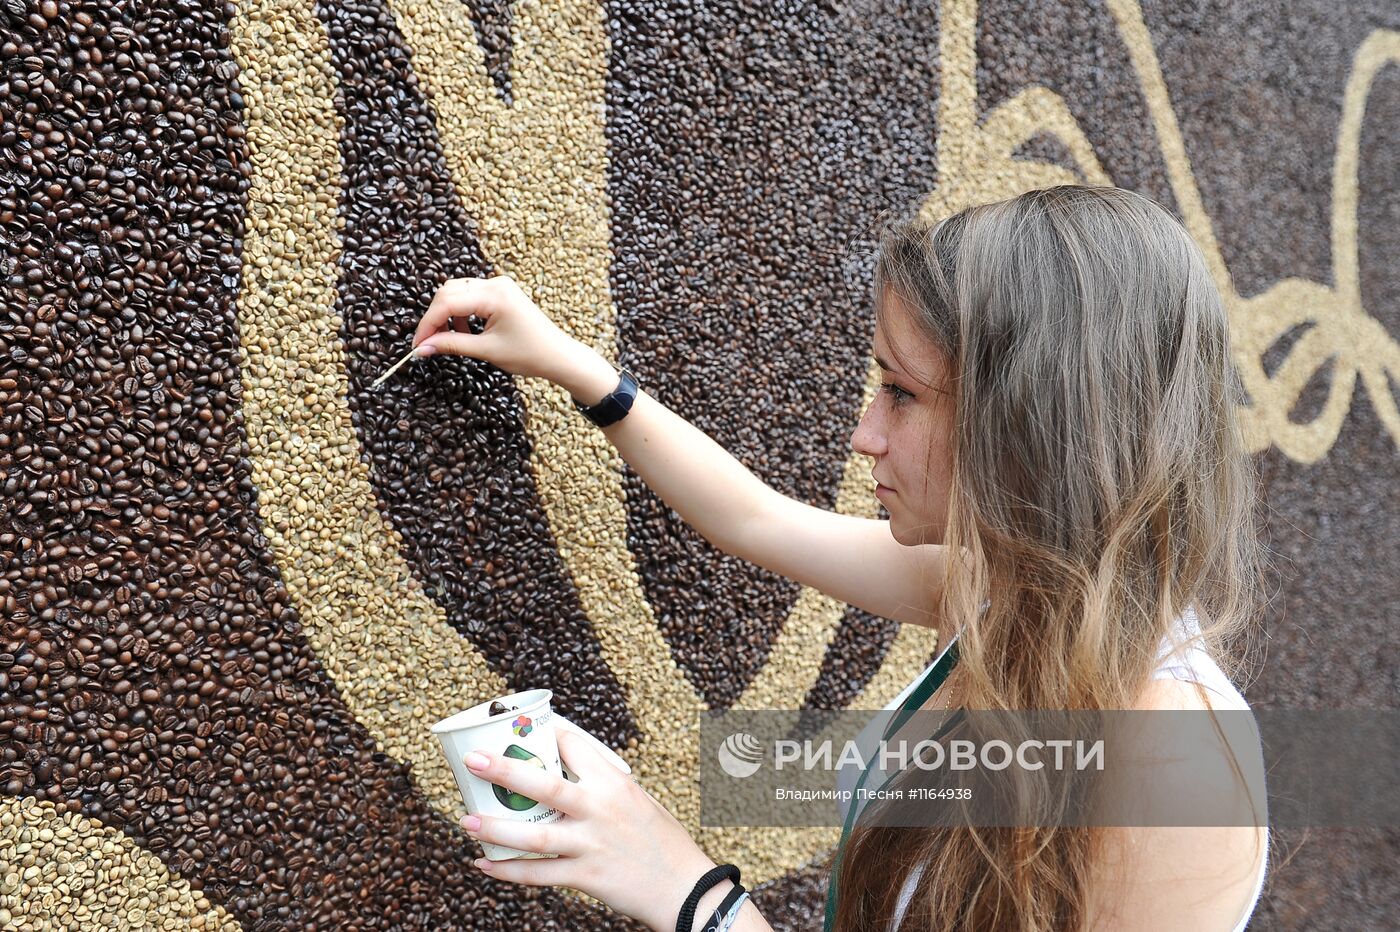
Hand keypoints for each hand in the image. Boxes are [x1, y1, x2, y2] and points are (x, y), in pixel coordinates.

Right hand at [412, 274, 602, 390]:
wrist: (558, 355)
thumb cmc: (530, 354)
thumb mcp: (486, 351)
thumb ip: (451, 345)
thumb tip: (422, 348)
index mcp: (494, 295)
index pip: (446, 302)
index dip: (428, 324)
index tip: (417, 344)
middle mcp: (496, 284)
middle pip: (448, 292)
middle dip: (435, 318)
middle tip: (427, 344)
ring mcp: (499, 286)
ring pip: (457, 292)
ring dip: (447, 315)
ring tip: (448, 339)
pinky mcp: (501, 292)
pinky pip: (470, 296)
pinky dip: (461, 313)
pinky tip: (465, 332)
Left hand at [460, 729, 717, 930]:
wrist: (685, 887)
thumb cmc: (661, 840)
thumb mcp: (638, 799)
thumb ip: (603, 786)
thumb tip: (564, 772)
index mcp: (613, 782)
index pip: (572, 746)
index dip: (543, 734)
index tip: (519, 728)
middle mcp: (600, 808)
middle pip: (544, 785)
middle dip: (504, 770)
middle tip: (473, 760)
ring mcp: (591, 843)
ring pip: (533, 836)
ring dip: (495, 827)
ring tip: (466, 820)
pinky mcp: (586, 875)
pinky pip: (539, 874)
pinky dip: (508, 870)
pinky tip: (485, 864)